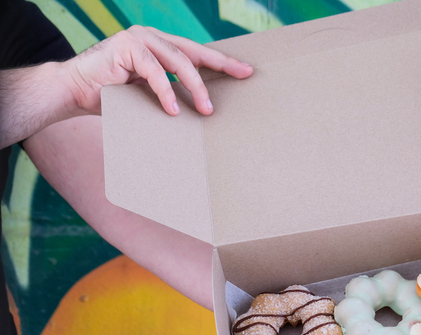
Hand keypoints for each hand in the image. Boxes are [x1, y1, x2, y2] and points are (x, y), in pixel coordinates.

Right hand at [64, 25, 252, 115]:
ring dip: (195, 87)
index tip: (245, 71)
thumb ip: (171, 92)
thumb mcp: (149, 93)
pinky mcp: (126, 47)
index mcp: (159, 47)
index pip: (197, 54)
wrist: (74, 91)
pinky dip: (165, 91)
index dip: (222, 62)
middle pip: (194, 52)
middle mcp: (151, 38)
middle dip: (221, 64)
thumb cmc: (113, 97)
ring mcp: (138, 39)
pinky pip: (154, 71)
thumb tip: (203, 108)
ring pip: (178, 61)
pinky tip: (173, 109)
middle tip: (243, 75)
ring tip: (206, 109)